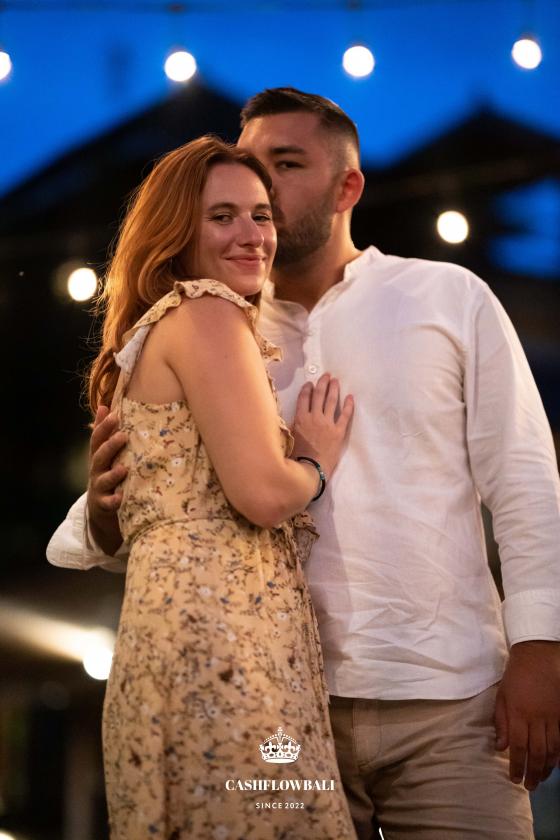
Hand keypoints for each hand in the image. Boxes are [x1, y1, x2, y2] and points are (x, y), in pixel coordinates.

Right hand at [87, 405, 126, 554]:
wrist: (101, 509)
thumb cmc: (109, 474)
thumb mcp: (106, 454)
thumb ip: (105, 433)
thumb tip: (104, 405)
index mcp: (98, 457)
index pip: (97, 439)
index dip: (103, 427)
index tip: (114, 415)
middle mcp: (96, 471)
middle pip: (100, 457)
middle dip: (110, 446)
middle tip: (123, 436)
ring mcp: (99, 488)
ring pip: (104, 480)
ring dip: (113, 474)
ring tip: (123, 469)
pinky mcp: (104, 506)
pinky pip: (108, 504)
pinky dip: (114, 501)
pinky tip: (121, 498)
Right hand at [291, 373, 353, 479]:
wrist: (310, 469)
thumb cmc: (297, 456)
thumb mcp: (289, 437)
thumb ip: (293, 425)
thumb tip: (292, 417)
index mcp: (300, 418)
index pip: (304, 398)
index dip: (308, 388)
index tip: (310, 383)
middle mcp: (314, 417)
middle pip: (319, 395)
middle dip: (323, 383)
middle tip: (326, 376)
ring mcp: (327, 423)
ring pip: (331, 401)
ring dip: (334, 389)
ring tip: (336, 381)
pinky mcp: (338, 431)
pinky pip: (344, 415)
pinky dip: (348, 405)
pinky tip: (350, 397)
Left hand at [495, 640, 559, 790]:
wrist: (537, 658)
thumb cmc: (515, 676)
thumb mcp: (501, 696)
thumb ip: (501, 722)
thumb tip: (500, 747)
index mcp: (518, 714)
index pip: (517, 747)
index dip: (516, 766)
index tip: (514, 779)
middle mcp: (536, 719)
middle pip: (537, 753)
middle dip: (533, 773)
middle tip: (529, 787)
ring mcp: (551, 718)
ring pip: (552, 749)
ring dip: (547, 768)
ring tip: (541, 779)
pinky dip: (559, 754)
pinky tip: (556, 764)